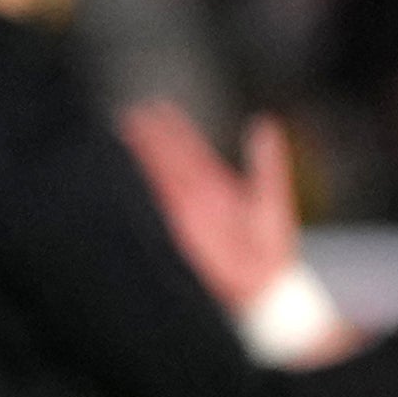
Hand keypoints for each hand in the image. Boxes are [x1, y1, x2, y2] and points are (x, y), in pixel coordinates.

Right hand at [124, 101, 302, 307]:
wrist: (265, 288)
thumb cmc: (272, 249)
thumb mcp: (271, 199)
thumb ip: (268, 163)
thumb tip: (264, 125)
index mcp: (216, 186)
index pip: (190, 151)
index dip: (175, 130)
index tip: (159, 107)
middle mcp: (197, 197)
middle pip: (168, 161)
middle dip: (150, 139)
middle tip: (131, 114)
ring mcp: (185, 214)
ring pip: (159, 180)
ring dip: (142, 159)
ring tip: (125, 134)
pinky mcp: (178, 233)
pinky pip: (157, 208)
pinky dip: (144, 191)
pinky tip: (129, 174)